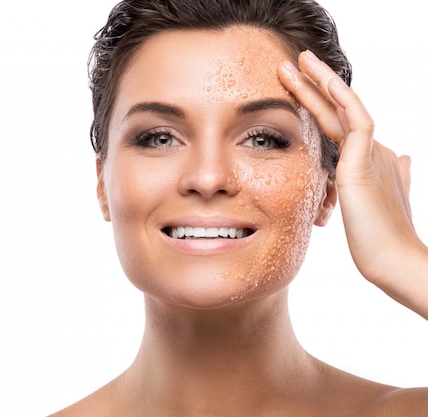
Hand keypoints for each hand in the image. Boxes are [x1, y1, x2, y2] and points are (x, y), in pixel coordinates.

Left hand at [278, 50, 427, 319]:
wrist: (393, 264)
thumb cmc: (380, 241)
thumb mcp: (373, 204)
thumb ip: (392, 177)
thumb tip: (405, 158)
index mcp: (367, 160)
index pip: (337, 123)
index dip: (317, 103)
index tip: (294, 87)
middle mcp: (370, 151)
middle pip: (337, 110)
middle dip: (314, 84)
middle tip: (291, 62)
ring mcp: (369, 155)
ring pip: (343, 108)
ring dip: (320, 82)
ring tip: (297, 62)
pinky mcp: (363, 165)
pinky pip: (356, 122)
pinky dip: (342, 100)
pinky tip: (325, 84)